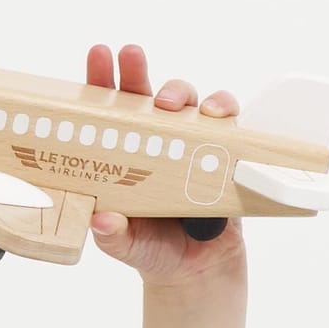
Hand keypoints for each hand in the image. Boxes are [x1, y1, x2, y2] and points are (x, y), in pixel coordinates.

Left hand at [85, 43, 247, 289]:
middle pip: (147, 98)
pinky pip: (230, 124)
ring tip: (172, 103)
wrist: (196, 272)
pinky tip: (219, 116)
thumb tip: (101, 220)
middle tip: (131, 57)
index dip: (102, 83)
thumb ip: (112, 237)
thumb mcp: (126, 246)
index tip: (98, 55)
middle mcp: (158, 144)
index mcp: (125, 158)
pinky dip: (226, 114)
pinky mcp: (226, 153)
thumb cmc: (153, 251)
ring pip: (190, 104)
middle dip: (138, 72)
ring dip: (183, 93)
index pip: (109, 115)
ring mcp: (193, 145)